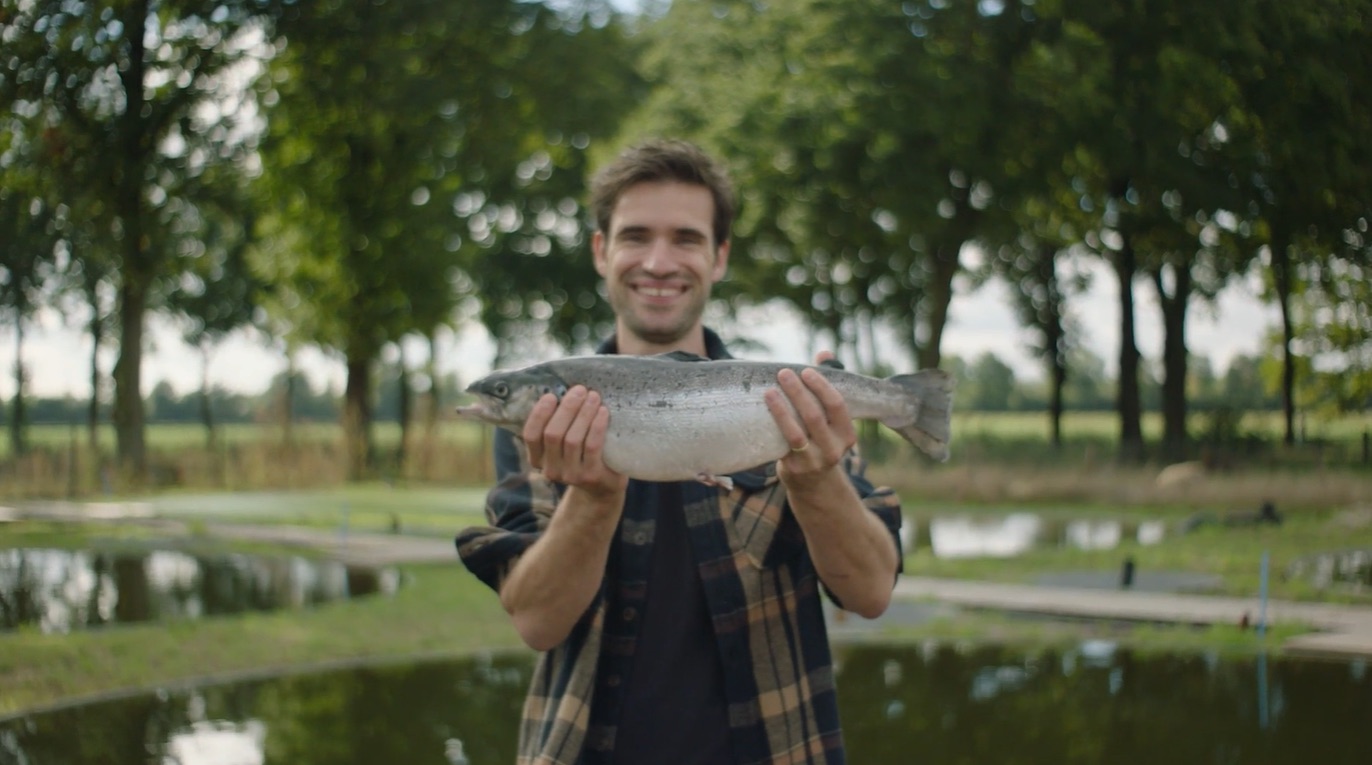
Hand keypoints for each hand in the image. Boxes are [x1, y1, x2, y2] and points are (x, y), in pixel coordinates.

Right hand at [522, 386, 627, 498]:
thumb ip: (558, 424)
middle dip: (567, 408)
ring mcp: (570, 475)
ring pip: (573, 439)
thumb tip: (563, 389)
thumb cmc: (582, 455)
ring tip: (593, 397)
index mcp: (537, 459)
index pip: (530, 435)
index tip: (551, 396)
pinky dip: (597, 426)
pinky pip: (592, 446)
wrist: (603, 486)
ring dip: (584, 413)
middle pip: (553, 434)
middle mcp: (550, 469)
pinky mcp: (591, 476)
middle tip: (580, 390)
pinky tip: (603, 412)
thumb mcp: (563, 445)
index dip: (539, 414)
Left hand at [764, 352, 857, 482]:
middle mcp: (833, 449)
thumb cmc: (821, 440)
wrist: (814, 484)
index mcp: (847, 434)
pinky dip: (773, 428)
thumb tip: (824, 354)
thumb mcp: (831, 420)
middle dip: (798, 392)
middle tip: (783, 373)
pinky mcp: (794, 470)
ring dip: (781, 410)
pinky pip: (781, 445)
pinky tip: (762, 412)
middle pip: (814, 416)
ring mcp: (813, 462)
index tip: (806, 371)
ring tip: (769, 391)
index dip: (821, 386)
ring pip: (796, 434)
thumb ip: (827, 386)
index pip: (837, 405)